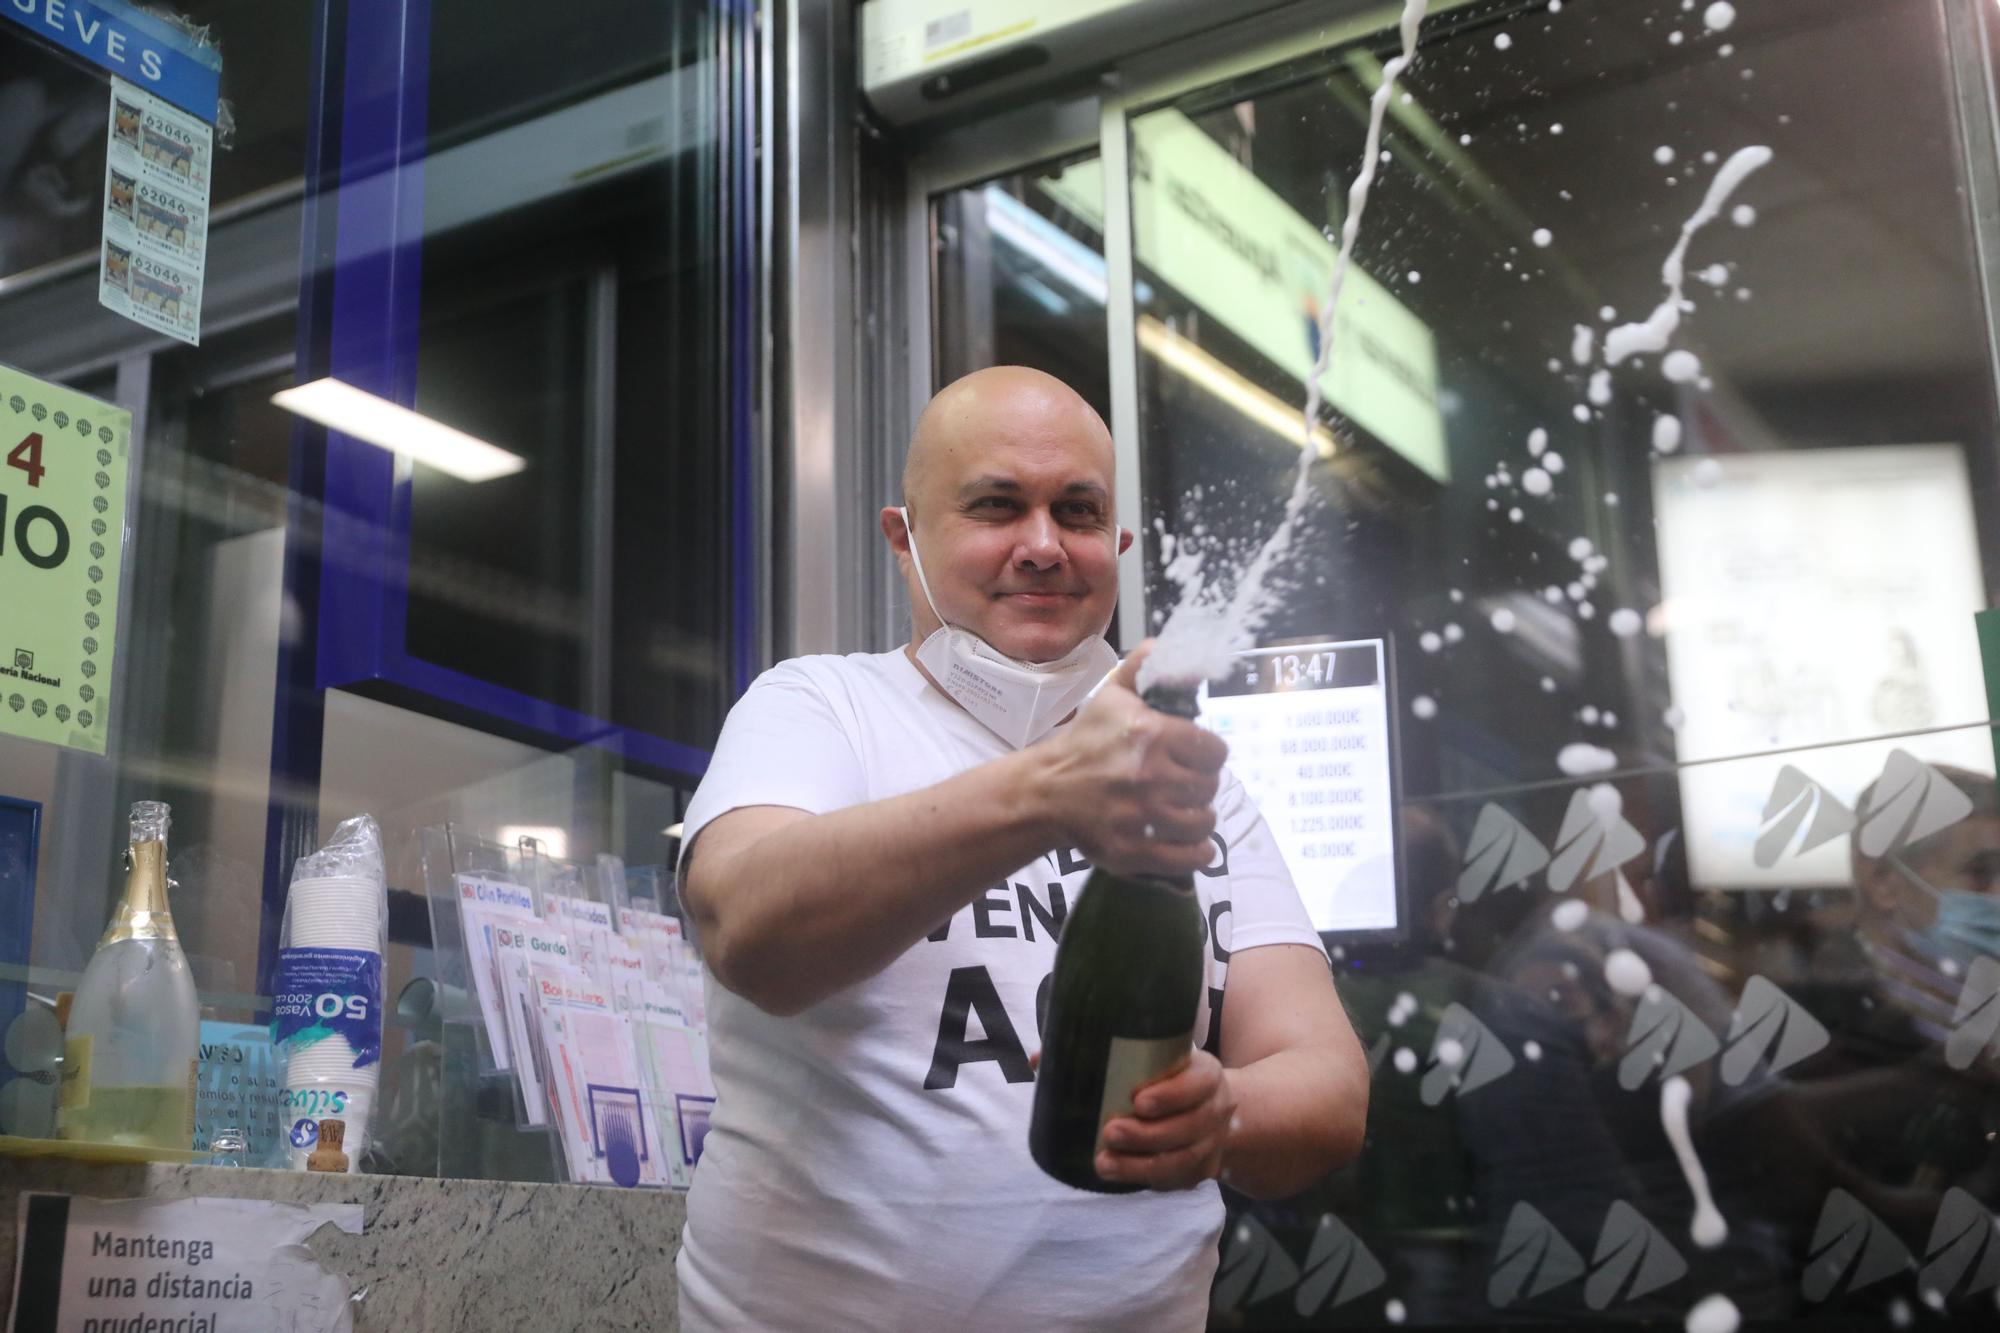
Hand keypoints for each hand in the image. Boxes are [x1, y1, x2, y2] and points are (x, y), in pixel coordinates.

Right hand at [1035, 640, 1225, 877]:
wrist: (1045, 791)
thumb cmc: (1084, 743)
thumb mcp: (1110, 697)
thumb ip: (1141, 667)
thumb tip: (1164, 644)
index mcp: (1151, 733)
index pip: (1214, 750)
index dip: (1208, 754)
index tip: (1195, 758)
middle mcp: (1150, 775)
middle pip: (1209, 786)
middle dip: (1200, 785)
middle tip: (1184, 785)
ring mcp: (1142, 816)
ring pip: (1203, 821)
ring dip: (1199, 818)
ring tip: (1184, 812)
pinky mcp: (1134, 850)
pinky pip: (1191, 856)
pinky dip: (1198, 852)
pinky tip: (1191, 843)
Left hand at [1094, 1049, 1236, 1190]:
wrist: (1208, 1109)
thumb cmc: (1171, 1078)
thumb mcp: (1166, 1060)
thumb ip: (1144, 1060)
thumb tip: (1091, 1063)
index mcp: (1208, 1076)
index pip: (1198, 1083)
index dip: (1170, 1095)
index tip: (1137, 1101)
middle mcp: (1217, 1110)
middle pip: (1189, 1127)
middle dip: (1147, 1134)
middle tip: (1110, 1132)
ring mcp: (1212, 1144)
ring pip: (1183, 1159)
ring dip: (1140, 1163)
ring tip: (1105, 1161)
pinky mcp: (1201, 1170)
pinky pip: (1175, 1179)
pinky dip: (1142, 1177)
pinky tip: (1115, 1172)